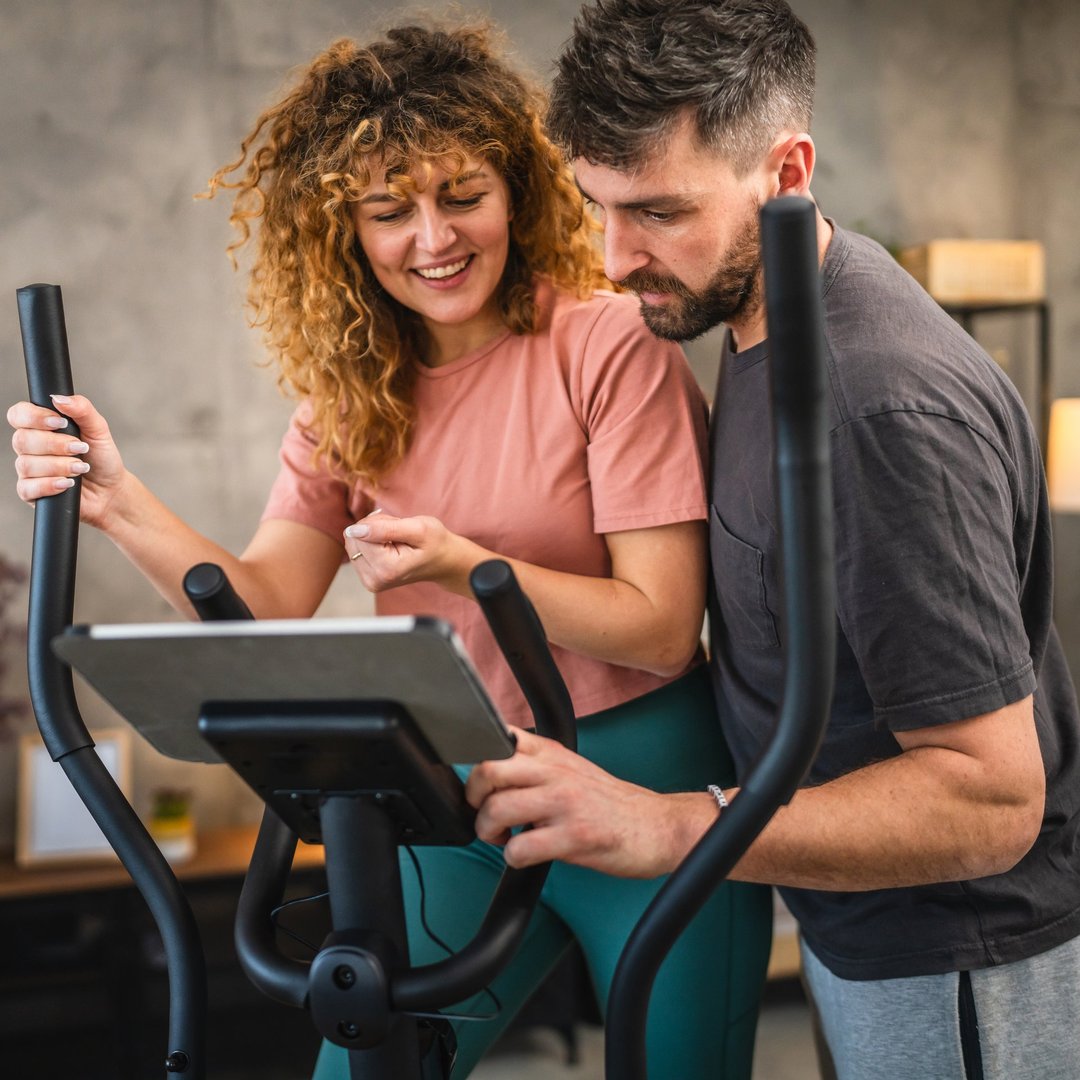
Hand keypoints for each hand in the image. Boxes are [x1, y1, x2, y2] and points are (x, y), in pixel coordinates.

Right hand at [8, 394, 126, 527]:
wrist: (111, 489)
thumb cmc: (101, 458)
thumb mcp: (98, 430)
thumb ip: (82, 409)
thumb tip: (59, 398)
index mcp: (40, 427)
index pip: (18, 414)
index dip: (34, 417)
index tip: (60, 422)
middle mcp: (29, 447)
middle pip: (22, 439)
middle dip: (55, 445)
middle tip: (81, 449)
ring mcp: (28, 470)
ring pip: (26, 464)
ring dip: (58, 466)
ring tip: (80, 468)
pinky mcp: (31, 493)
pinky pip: (27, 488)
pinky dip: (50, 485)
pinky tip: (67, 484)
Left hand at [343, 510, 477, 592]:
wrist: (444, 561)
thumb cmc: (435, 543)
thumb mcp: (417, 528)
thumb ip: (384, 528)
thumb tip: (354, 530)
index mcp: (387, 568)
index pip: (360, 534)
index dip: (378, 523)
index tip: (398, 528)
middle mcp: (374, 580)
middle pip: (353, 539)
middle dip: (373, 528)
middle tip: (398, 533)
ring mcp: (370, 582)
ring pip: (353, 544)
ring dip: (372, 535)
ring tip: (395, 540)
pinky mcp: (368, 579)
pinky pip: (356, 551)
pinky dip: (371, 544)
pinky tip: (389, 547)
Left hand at [466, 727, 703, 877]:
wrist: (658, 826)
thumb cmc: (613, 803)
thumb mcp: (573, 768)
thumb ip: (538, 764)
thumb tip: (494, 770)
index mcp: (553, 754)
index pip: (500, 738)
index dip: (476, 757)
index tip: (478, 781)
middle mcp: (556, 773)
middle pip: (488, 769)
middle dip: (473, 796)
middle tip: (482, 811)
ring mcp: (564, 804)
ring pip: (497, 808)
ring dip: (487, 830)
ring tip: (501, 838)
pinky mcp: (573, 837)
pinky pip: (520, 848)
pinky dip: (512, 858)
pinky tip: (525, 856)